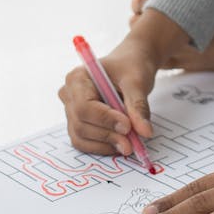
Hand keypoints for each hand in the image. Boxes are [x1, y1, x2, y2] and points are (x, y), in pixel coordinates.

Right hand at [57, 7, 190, 156]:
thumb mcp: (138, 81)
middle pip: (81, 124)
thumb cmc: (131, 67)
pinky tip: (120, 144)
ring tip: (129, 144)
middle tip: (132, 142)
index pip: (84, 105)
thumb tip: (144, 132)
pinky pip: (85, 143)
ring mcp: (71, 111)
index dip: (105, 119)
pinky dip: (102, 147)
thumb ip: (138, 106)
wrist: (131, 67)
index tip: (128, 126)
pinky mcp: (78, 124)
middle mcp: (69, 95)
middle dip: (107, 135)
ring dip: (105, 144)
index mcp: (78, 78)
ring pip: (81, 137)